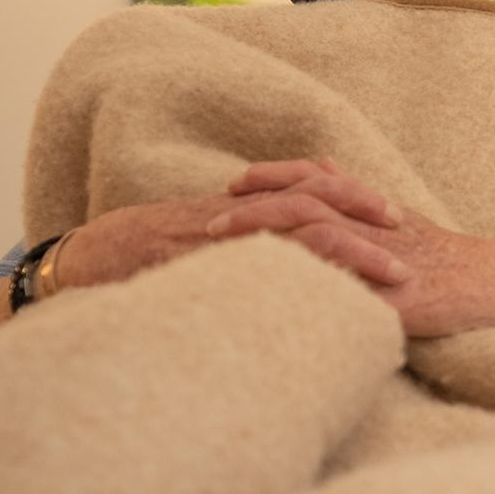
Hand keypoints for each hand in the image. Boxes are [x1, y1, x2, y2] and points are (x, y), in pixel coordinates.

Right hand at [50, 160, 400, 292]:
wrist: (86, 260)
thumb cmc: (141, 253)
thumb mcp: (200, 235)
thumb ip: (244, 233)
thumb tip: (293, 256)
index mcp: (240, 208)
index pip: (305, 191)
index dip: (351, 198)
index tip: (391, 216)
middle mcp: (237, 216)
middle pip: (313, 200)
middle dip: (364, 215)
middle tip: (408, 234)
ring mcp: (226, 239)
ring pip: (300, 230)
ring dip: (356, 251)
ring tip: (398, 275)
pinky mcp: (213, 267)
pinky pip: (269, 268)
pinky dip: (311, 280)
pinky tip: (346, 302)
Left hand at [214, 159, 494, 336]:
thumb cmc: (445, 256)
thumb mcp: (399, 218)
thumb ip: (357, 195)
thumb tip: (320, 169)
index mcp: (371, 209)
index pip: (314, 179)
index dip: (271, 176)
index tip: (232, 183)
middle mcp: (372, 226)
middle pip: (304, 202)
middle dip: (253, 209)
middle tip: (209, 223)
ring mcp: (381, 259)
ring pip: (318, 235)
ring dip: (267, 239)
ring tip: (226, 252)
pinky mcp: (392, 297)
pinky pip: (343, 289)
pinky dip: (307, 286)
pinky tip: (271, 295)